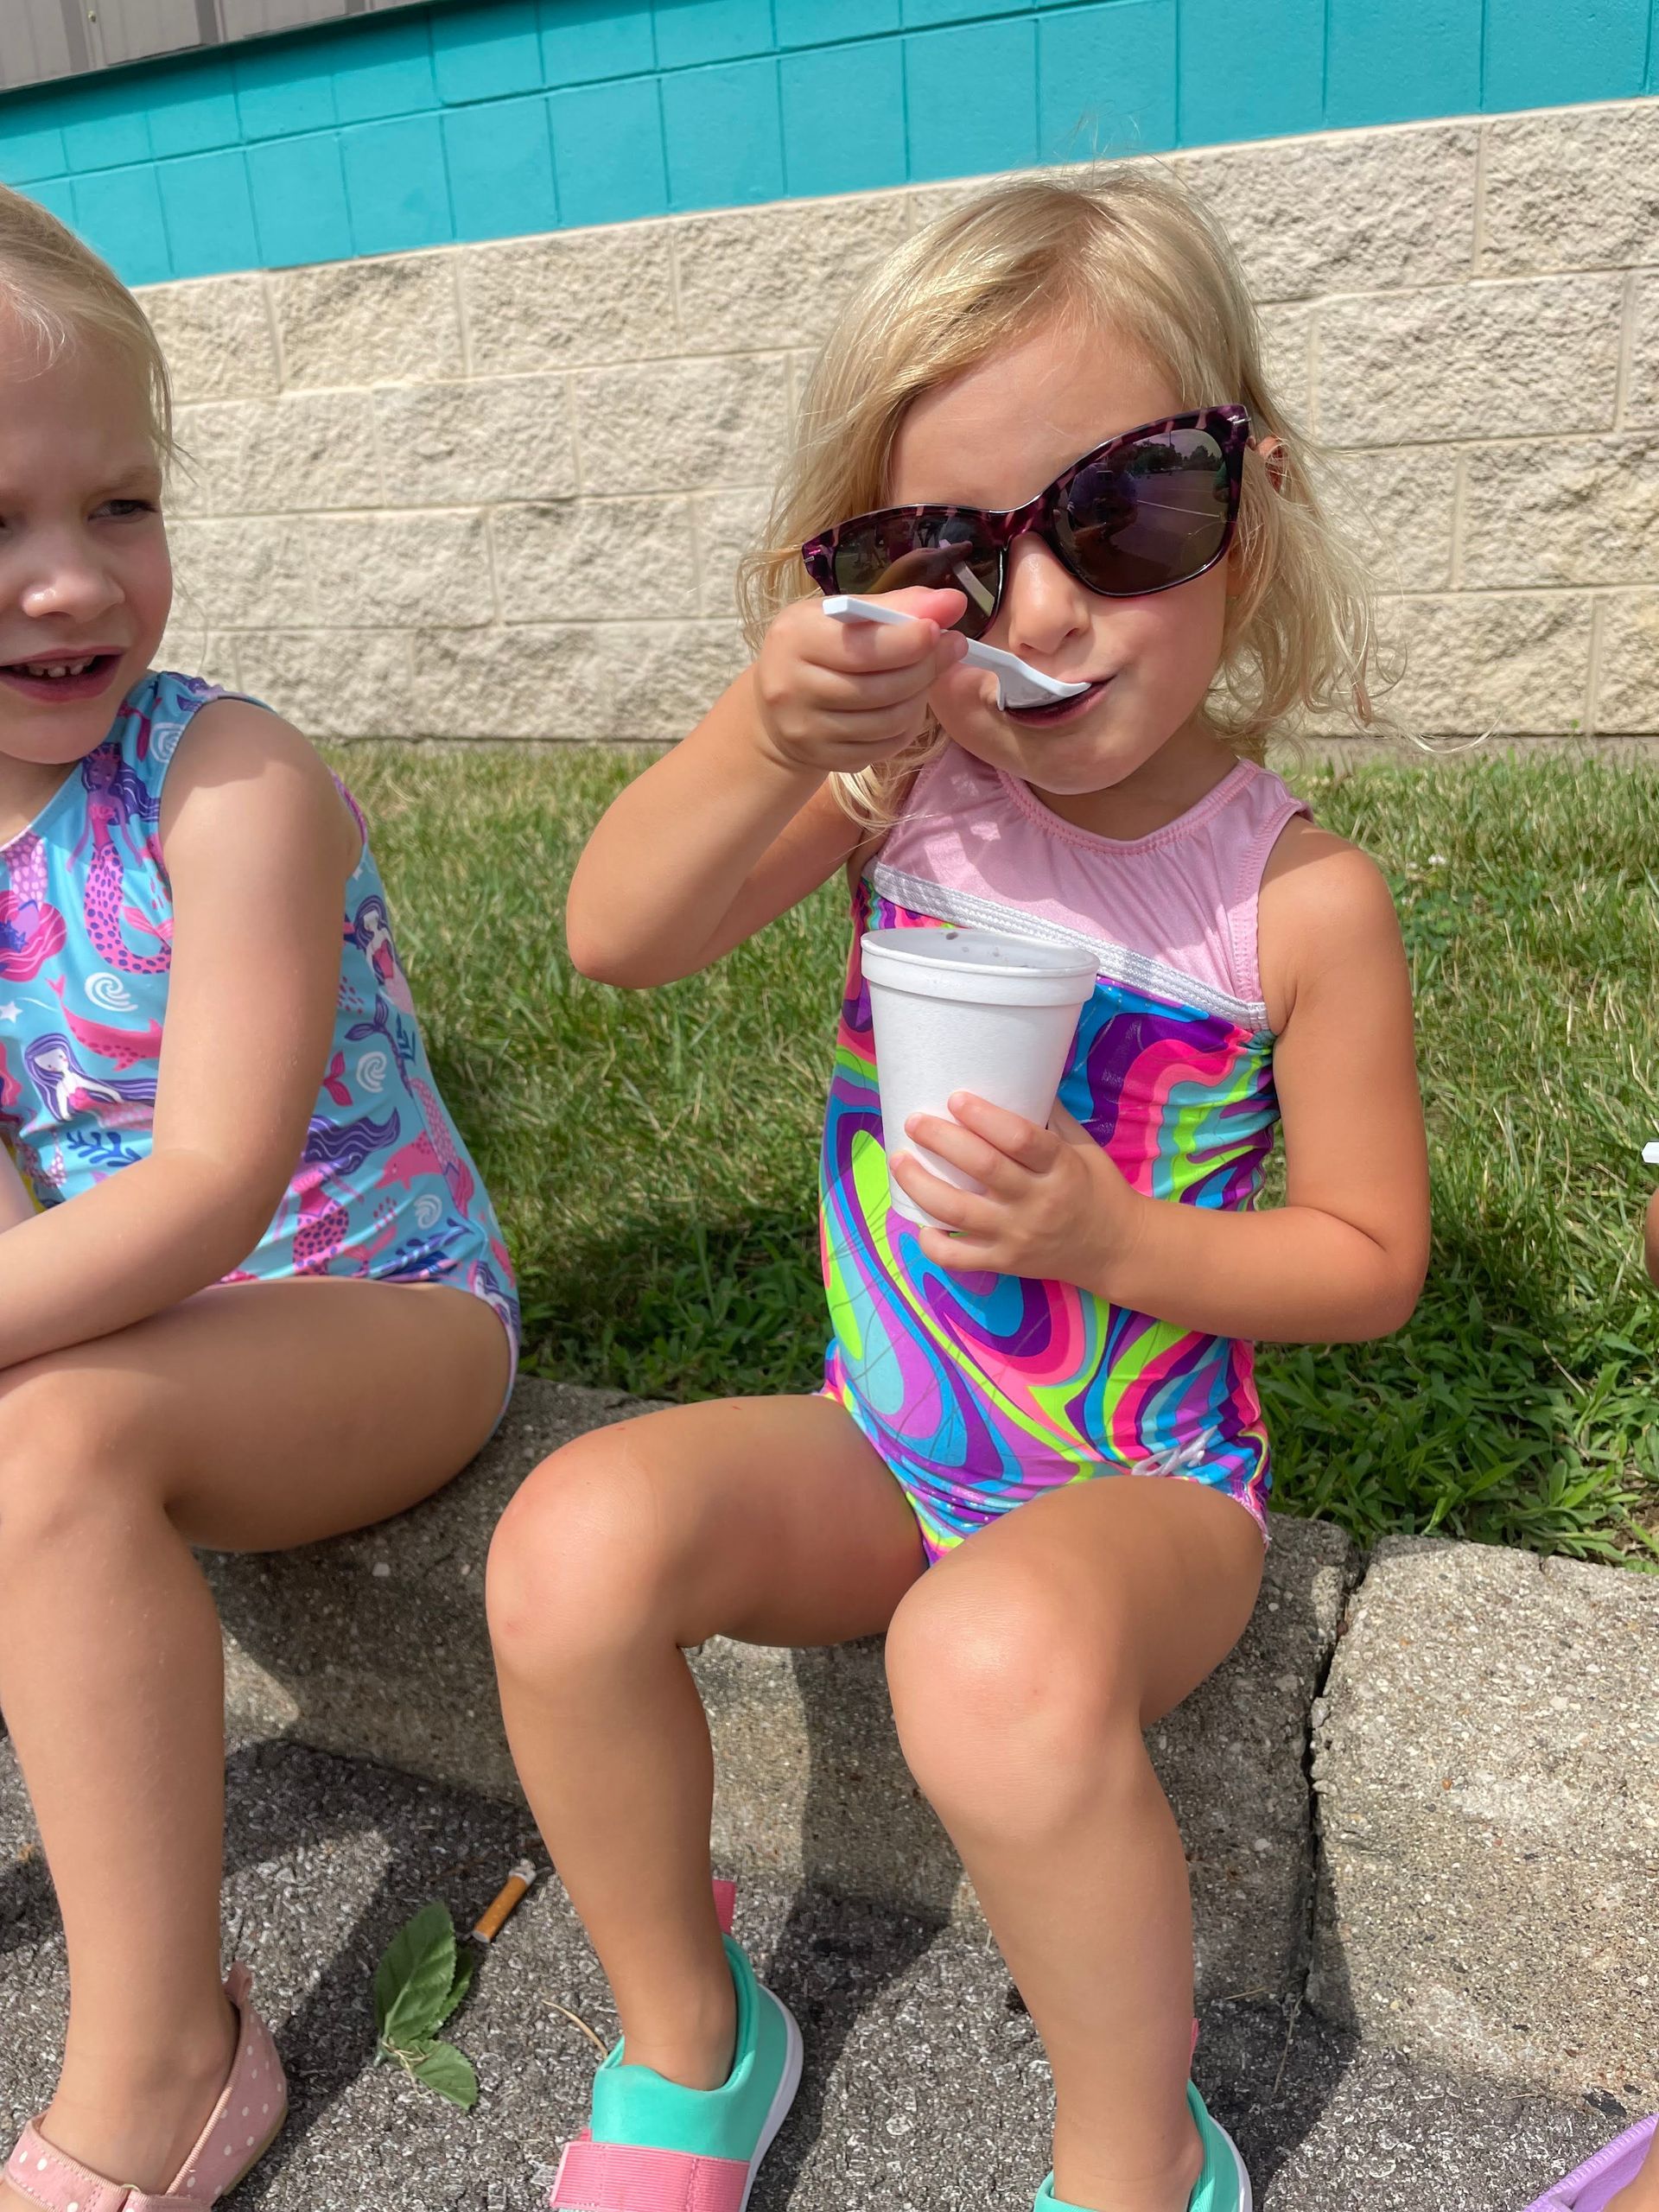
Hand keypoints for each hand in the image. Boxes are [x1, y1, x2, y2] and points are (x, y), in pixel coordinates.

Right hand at [754, 586, 968, 774]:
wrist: (776, 710)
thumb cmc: (818, 650)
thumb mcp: (844, 616)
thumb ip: (896, 606)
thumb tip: (953, 603)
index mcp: (794, 637)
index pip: (862, 647)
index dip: (908, 641)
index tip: (940, 630)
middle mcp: (791, 686)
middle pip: (880, 687)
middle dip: (925, 667)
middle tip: (951, 649)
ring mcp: (805, 729)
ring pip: (888, 720)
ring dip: (920, 698)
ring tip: (926, 677)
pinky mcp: (823, 759)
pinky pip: (884, 746)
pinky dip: (906, 727)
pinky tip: (907, 706)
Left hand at [892, 1095, 1147, 1292]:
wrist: (1117, 1250)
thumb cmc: (1098, 1189)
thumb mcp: (1086, 1148)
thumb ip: (1053, 1117)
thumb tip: (1018, 1074)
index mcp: (1061, 1168)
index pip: (1020, 1139)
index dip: (984, 1116)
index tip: (955, 1097)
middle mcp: (1037, 1202)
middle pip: (983, 1168)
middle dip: (941, 1140)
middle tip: (914, 1121)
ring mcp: (1018, 1236)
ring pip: (959, 1211)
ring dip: (921, 1184)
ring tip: (898, 1161)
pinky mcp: (1005, 1263)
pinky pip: (960, 1258)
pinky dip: (933, 1244)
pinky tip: (918, 1224)